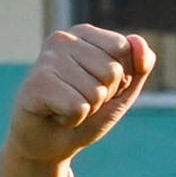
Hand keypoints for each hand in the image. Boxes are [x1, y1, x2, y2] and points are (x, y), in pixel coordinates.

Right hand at [1, 26, 154, 176]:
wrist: (49, 142)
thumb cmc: (86, 113)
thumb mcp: (121, 91)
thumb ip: (138, 66)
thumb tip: (138, 41)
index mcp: (84, 34)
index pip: (123, 48)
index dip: (119, 78)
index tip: (98, 86)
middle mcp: (63, 39)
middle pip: (111, 71)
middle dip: (103, 96)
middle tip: (81, 100)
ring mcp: (47, 59)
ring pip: (95, 92)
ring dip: (87, 109)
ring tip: (67, 106)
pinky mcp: (37, 82)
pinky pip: (78, 107)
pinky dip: (73, 119)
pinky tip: (56, 114)